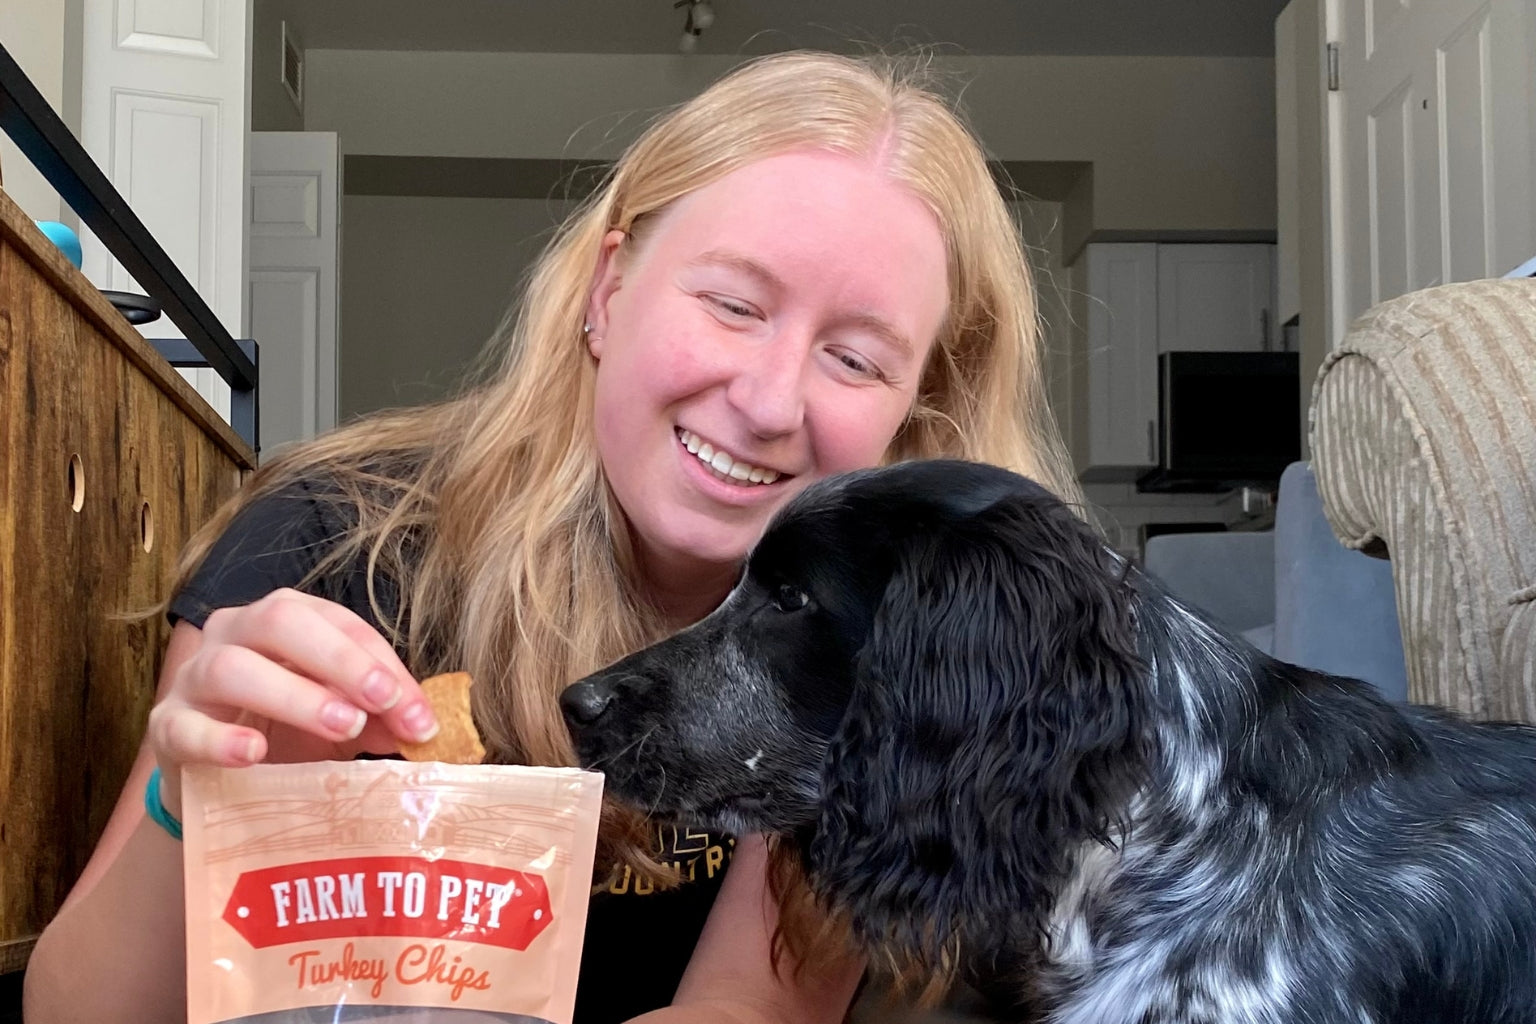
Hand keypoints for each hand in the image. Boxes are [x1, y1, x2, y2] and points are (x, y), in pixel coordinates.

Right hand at [145, 588, 439, 815]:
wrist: (217, 781)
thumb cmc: (285, 734)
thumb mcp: (339, 721)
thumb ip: (377, 717)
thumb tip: (420, 727)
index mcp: (285, 620)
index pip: (337, 623)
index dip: (381, 663)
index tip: (417, 713)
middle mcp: (234, 634)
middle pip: (280, 620)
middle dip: (340, 660)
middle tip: (381, 702)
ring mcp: (194, 679)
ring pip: (232, 667)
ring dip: (293, 695)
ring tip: (340, 727)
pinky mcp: (166, 728)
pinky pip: (185, 726)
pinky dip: (221, 739)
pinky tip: (254, 753)